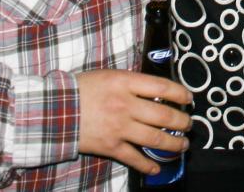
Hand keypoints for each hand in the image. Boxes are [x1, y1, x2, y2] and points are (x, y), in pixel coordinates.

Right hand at [75, 70, 191, 174]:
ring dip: (173, 144)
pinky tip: (156, 168)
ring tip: (182, 145)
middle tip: (189, 124)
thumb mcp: (109, 76)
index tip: (188, 99)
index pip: (162, 87)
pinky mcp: (111, 146)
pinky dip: (148, 165)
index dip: (180, 93)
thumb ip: (131, 82)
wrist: (54, 109)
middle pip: (164, 116)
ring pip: (155, 139)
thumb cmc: (81, 89)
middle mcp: (126, 105)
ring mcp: (119, 127)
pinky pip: (134, 158)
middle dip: (182, 122)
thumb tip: (156, 91)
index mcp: (125, 83)